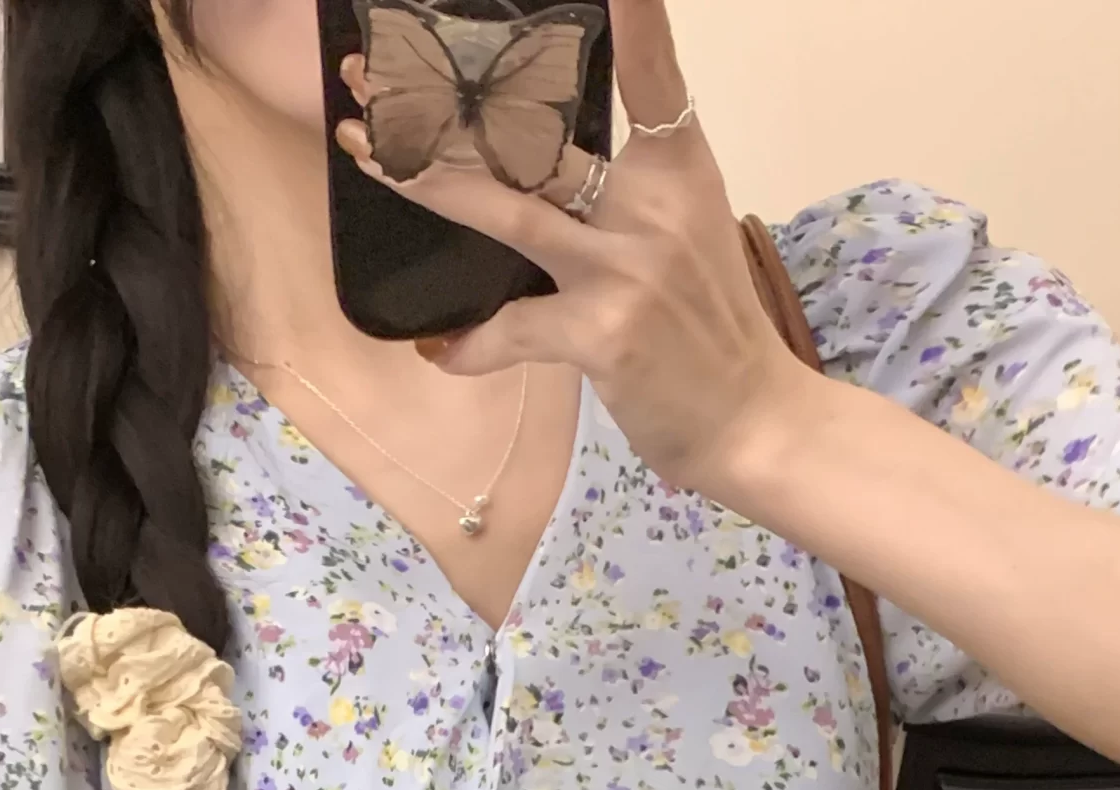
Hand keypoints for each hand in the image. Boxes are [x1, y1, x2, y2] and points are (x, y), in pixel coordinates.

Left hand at [334, 0, 811, 498]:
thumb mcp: (685, 236)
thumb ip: (625, 197)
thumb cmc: (712, 329)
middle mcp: (649, 206)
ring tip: (367, 158)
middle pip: (537, 135)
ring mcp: (623, 268)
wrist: (752, 419)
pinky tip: (443, 351)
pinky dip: (471, 346)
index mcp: (677, 170)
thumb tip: (538, 174)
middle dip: (450, 104)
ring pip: (505, 210)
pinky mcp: (600, 333)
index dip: (635, 16)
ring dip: (428, 184)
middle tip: (373, 72)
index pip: (652, 73)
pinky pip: (510, 330)